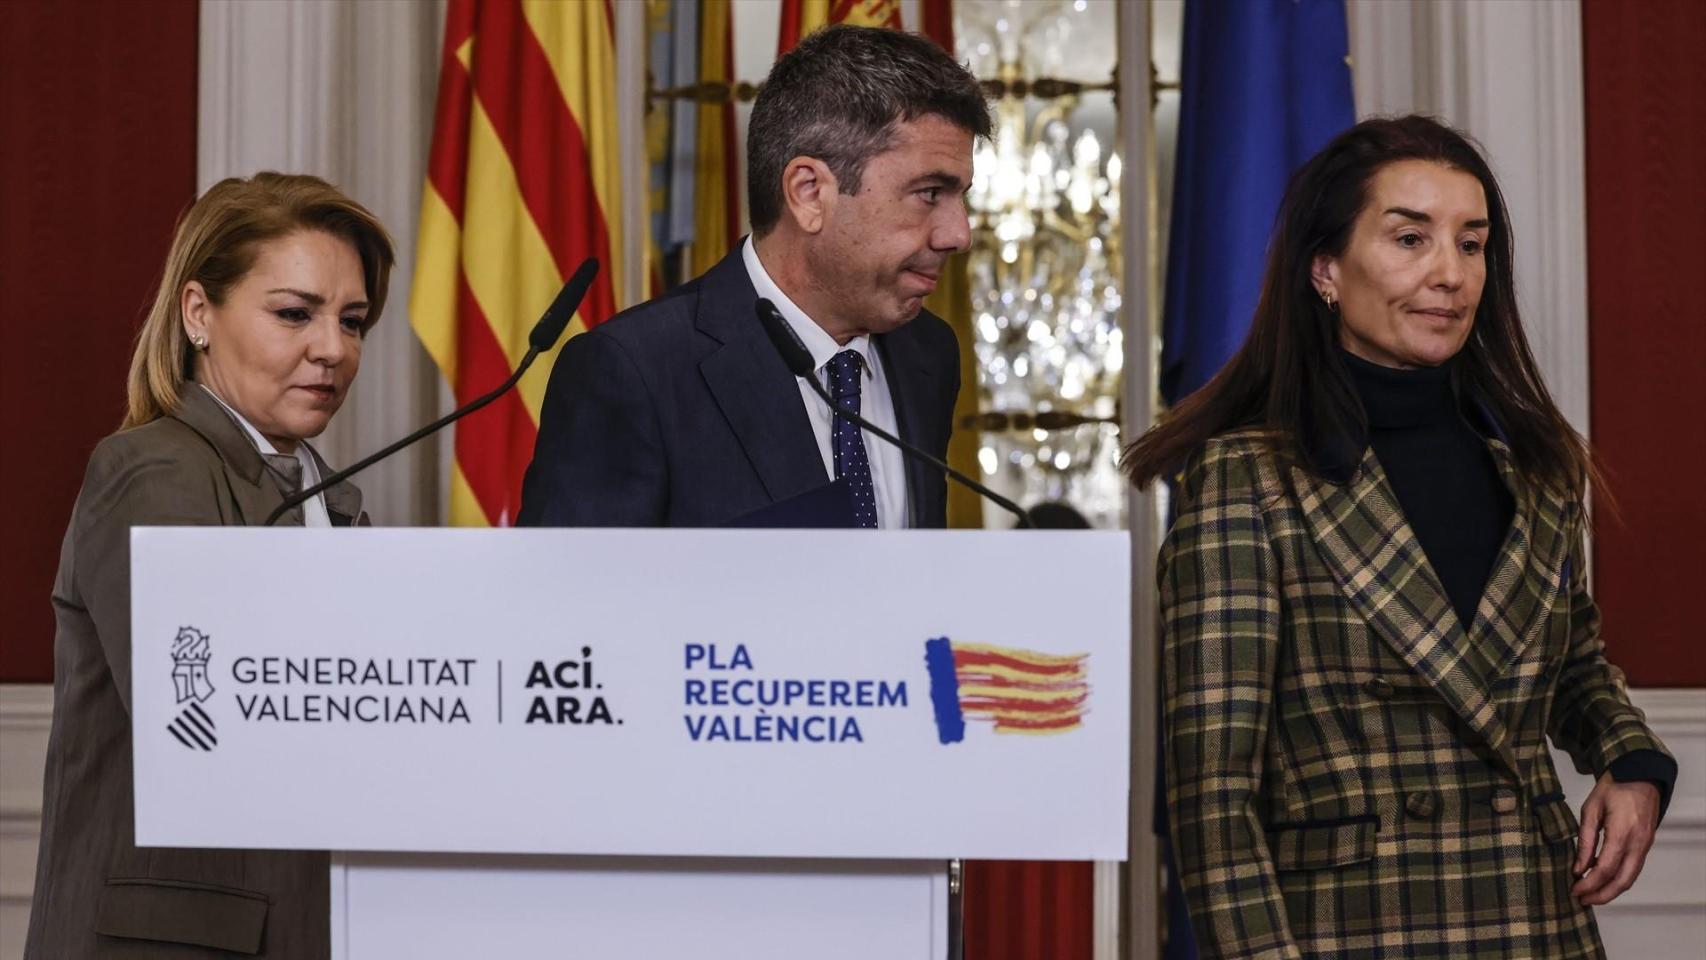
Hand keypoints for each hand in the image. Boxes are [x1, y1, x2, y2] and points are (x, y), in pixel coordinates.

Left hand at [1571, 773, 1659, 905]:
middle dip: (1602, 895)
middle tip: (1582, 900)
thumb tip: (1578, 868)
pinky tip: (1603, 880)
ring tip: (1591, 895)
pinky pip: (1634, 869)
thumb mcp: (1590, 809)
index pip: (1605, 868)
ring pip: (1631, 878)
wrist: (1640, 775)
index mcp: (1621, 833)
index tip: (1574, 890)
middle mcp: (1637, 843)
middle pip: (1622, 880)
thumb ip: (1584, 840)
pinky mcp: (1646, 845)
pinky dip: (1619, 879)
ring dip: (1611, 891)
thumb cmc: (1612, 788)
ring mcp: (1645, 845)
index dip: (1589, 883)